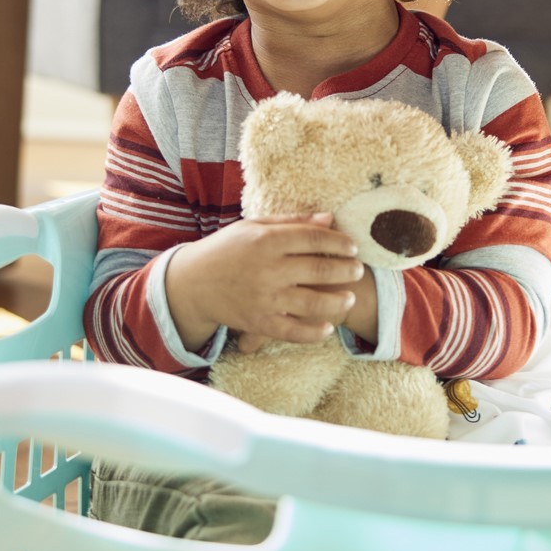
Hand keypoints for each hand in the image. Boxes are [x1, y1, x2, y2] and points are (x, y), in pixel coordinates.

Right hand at [165, 214, 365, 352]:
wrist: (192, 283)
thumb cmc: (226, 249)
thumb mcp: (254, 227)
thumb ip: (292, 223)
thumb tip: (329, 218)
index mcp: (266, 240)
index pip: (313, 238)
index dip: (338, 241)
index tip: (353, 246)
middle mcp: (267, 268)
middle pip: (318, 268)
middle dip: (345, 269)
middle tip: (358, 270)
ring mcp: (263, 297)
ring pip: (312, 302)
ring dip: (337, 300)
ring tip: (350, 297)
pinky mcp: (258, 322)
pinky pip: (292, 331)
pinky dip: (313, 332)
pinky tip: (327, 327)